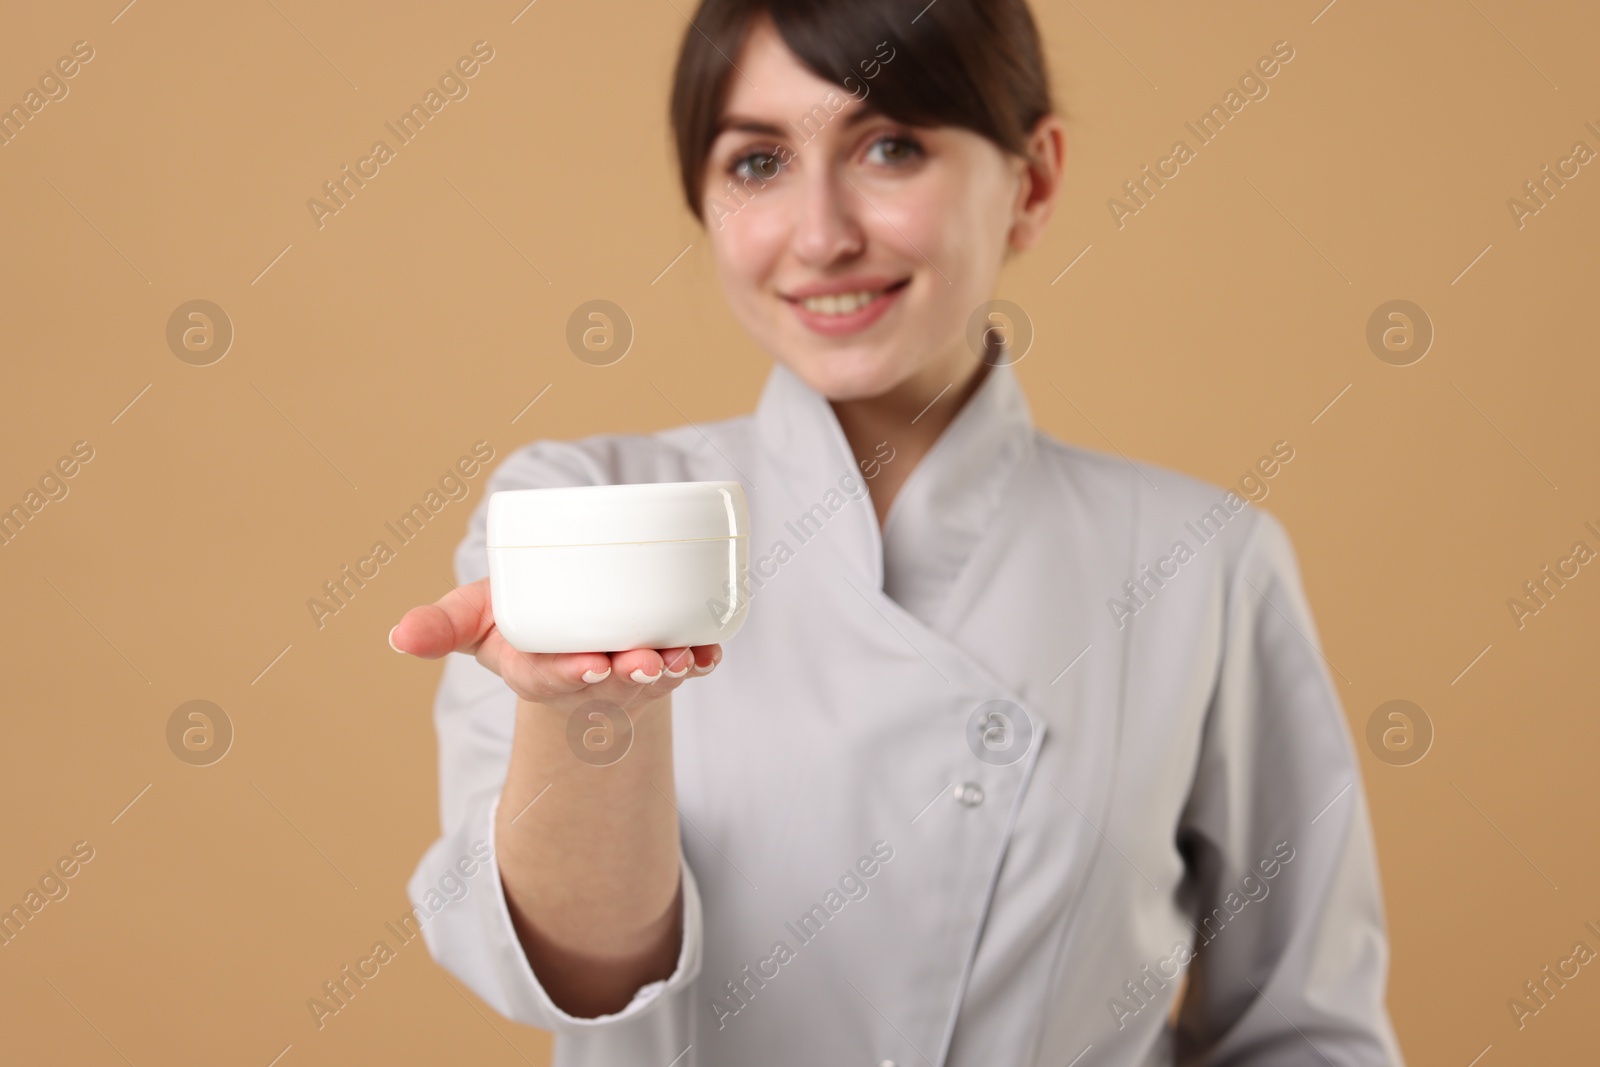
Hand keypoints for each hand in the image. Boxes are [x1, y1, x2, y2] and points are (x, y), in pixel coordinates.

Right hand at [387, 577, 720, 711]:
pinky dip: (702, 658)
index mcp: (538, 671)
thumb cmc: (514, 623)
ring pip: (654, 676)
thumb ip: (440, 626)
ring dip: (672, 669)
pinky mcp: (662, 658)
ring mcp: (628, 671)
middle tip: (646, 660)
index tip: (591, 665)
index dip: (572, 674)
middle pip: (612, 683)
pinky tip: (714, 648)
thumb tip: (398, 636)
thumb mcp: (474, 622)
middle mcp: (588, 678)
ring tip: (684, 656)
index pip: (554, 679)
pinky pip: (687, 663)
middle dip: (631, 675)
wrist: (563, 630)